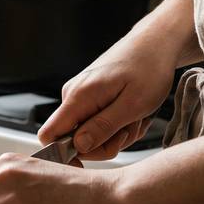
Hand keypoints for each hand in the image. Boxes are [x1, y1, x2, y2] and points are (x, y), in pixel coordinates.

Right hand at [37, 29, 177, 159]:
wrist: (155, 43)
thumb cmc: (148, 68)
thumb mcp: (133, 105)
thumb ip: (103, 127)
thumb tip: (78, 146)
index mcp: (78, 97)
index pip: (48, 135)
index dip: (63, 155)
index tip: (88, 160)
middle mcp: (73, 96)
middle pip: (74, 140)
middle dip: (104, 143)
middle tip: (129, 130)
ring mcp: (81, 96)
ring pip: (90, 133)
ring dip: (116, 133)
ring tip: (136, 117)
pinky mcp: (90, 97)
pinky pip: (98, 122)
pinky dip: (118, 124)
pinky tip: (133, 113)